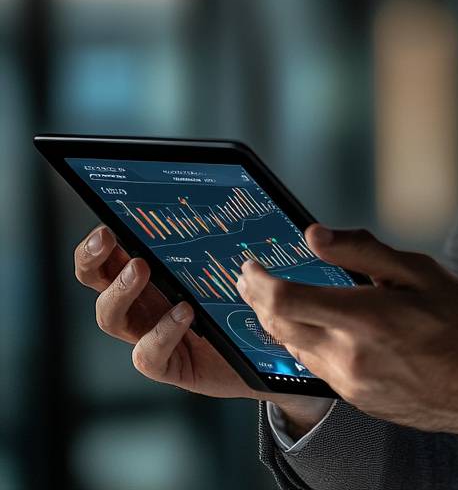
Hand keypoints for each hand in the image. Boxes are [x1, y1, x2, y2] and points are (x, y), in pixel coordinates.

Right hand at [74, 224, 326, 416]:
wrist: (268, 352)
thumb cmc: (246, 300)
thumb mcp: (231, 261)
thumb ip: (221, 235)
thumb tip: (225, 188)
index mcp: (153, 276)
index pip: (110, 257)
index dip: (97, 245)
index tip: (106, 225)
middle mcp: (144, 304)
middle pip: (97, 282)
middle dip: (93, 259)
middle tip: (107, 237)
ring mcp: (151, 335)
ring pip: (111, 318)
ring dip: (120, 291)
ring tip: (142, 267)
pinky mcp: (169, 366)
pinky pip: (147, 354)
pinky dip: (161, 332)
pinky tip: (184, 311)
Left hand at [235, 225, 457, 438]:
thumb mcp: (421, 271)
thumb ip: (363, 251)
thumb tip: (315, 235)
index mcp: (365, 319)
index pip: (286, 300)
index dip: (259, 281)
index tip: (251, 265)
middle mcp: (350, 357)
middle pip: (278, 328)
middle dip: (257, 300)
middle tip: (249, 278)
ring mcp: (351, 385)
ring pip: (294, 350)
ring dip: (277, 323)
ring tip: (274, 297)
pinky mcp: (358, 400)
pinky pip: (316, 368)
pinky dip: (303, 342)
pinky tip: (311, 326)